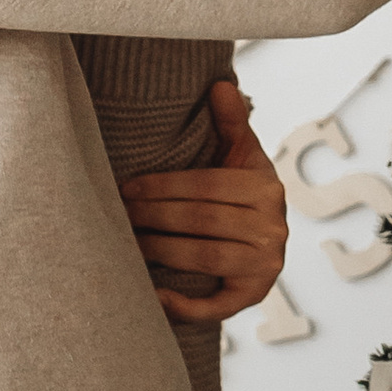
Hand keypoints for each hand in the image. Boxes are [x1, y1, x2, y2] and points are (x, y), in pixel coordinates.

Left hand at [119, 78, 290, 320]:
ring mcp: (266, 266)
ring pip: (203, 256)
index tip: (125, 188)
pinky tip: (153, 295)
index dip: (162, 187)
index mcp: (268, 188)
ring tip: (126, 243)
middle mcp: (274, 228)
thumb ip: (232, 124)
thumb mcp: (241, 157)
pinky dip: (184, 305)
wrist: (261, 245)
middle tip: (117, 214)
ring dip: (159, 250)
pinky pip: (216, 306)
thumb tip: (221, 84)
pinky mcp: (253, 297)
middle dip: (153, 217)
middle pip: (201, 221)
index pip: (207, 186)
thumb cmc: (240, 195)